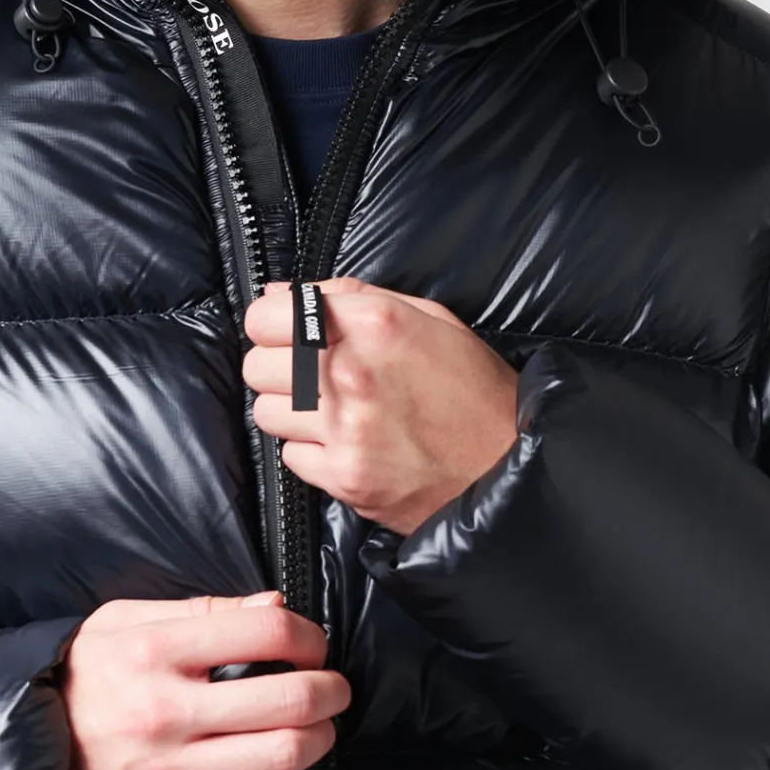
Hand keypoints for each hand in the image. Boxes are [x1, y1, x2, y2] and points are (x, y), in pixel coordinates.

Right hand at [59, 592, 349, 769]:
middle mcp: (165, 710)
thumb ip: (198, 610)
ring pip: (285, 754)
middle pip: (291, 696)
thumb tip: (275, 606)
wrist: (16, 763)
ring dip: (319, 740)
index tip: (311, 645)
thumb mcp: (117, 626)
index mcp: (152, 650)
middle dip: (332, 690)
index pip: (265, 632)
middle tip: (332, 689)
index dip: (308, 636)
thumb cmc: (75, 686)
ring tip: (313, 731)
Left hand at [242, 278, 519, 535]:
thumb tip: (282, 292)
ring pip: (266, 412)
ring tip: (330, 410)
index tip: (285, 332)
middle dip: (278, 367)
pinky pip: (291, 456)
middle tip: (309, 374)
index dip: (272, 323)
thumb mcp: (429, 318)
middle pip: (257, 365)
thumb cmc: (475, 390)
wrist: (512, 464)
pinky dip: (311, 451)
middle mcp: (352, 374)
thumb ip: (350, 296)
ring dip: (290, 410)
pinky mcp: (345, 477)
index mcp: (375, 324)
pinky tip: (346, 442)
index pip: (265, 316)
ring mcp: (345, 430)